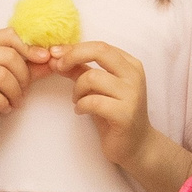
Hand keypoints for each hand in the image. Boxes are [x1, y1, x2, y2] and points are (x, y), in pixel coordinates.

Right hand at [0, 28, 42, 143]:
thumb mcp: (8, 81)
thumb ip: (28, 69)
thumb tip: (51, 60)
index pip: (8, 35)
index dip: (29, 47)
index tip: (43, 59)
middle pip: (8, 56)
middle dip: (23, 76)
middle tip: (24, 91)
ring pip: (1, 75)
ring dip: (15, 92)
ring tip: (14, 102)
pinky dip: (3, 103)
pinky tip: (3, 108)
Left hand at [54, 41, 159, 168]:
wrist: (137, 145)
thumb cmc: (115, 114)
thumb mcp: (98, 89)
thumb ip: (81, 71)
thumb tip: (56, 58)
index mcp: (130, 65)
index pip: (100, 46)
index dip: (74, 48)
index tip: (55, 54)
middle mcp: (134, 76)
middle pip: (99, 51)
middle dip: (73, 56)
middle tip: (58, 68)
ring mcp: (132, 94)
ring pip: (92, 77)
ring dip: (77, 89)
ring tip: (77, 100)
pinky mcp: (125, 114)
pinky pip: (93, 101)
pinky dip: (81, 105)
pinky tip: (81, 111)